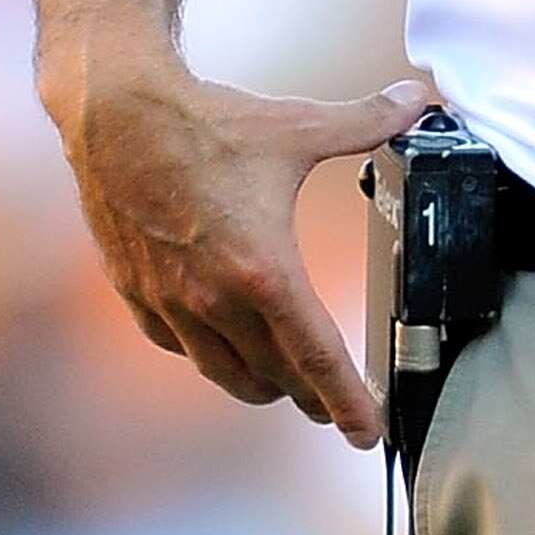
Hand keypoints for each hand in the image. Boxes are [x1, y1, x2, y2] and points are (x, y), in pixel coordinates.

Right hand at [55, 51, 434, 444]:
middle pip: (274, 376)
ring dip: (260, 385)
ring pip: (224, 372)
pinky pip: (178, 347)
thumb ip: (368, 121)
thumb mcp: (300, 126)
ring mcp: (171, 301)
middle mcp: (215, 299)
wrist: (117, 116)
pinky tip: (220, 346)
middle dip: (309, 396)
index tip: (367, 432)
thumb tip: (417, 102)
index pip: (317, 356)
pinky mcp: (137, 293)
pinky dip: (207, 354)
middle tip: (332, 406)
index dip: (347, 401)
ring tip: (283, 385)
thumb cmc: (207, 122)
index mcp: (263, 269)